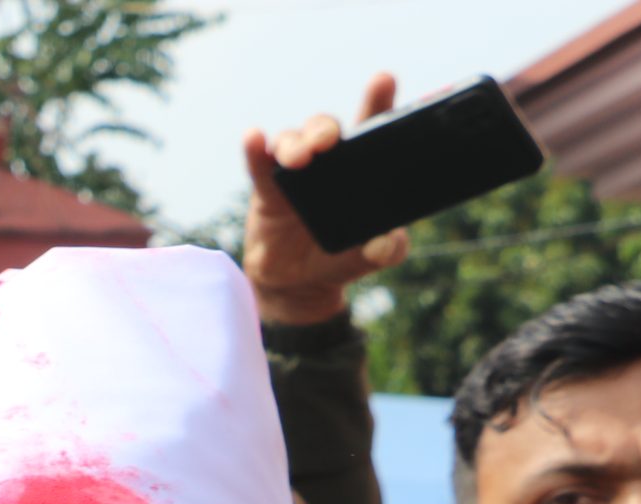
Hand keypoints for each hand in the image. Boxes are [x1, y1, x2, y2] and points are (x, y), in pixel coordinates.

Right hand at [242, 72, 412, 325]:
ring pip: (291, 140)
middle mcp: (327, 163)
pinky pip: (258, 164)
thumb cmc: (339, 258)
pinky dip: (254, 149)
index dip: (377, 101)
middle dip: (324, 128)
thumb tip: (388, 243)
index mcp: (359, 168)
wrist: (298, 285)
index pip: (371, 128)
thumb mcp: (369, 257)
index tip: (382, 80)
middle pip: (325, 129)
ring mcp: (294, 173)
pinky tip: (253, 137)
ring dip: (294, 142)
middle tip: (328, 141)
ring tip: (298, 159)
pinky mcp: (266, 190)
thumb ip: (386, 250)